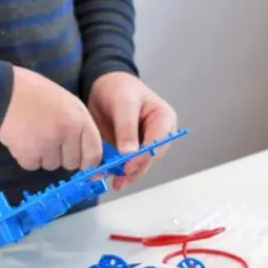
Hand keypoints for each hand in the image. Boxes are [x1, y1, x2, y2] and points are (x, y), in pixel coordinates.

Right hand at [0, 66, 102, 171]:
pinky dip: (27, 156)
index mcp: (79, 118)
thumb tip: (85, 152)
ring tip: (33, 133)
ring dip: (43, 155)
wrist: (1, 90)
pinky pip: (33, 165)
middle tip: (48, 138)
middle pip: (72, 163)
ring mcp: (47, 145)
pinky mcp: (28, 154)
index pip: (94, 153)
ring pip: (52, 165)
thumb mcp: (66, 101)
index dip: (87, 161)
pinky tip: (22, 138)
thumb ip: (78, 125)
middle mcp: (66, 133)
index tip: (81, 162)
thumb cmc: (33, 91)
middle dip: (62, 155)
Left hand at [87, 73, 177, 190]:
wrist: (103, 85)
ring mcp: (143, 144)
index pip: (158, 142)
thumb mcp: (123, 103)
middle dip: (135, 169)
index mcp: (164, 119)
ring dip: (127, 174)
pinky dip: (118, 170)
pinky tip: (109, 176)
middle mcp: (157, 135)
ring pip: (139, 164)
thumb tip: (129, 155)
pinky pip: (126, 163)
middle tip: (120, 179)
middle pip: (150, 157)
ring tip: (115, 182)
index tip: (129, 166)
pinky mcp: (130, 150)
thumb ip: (127, 128)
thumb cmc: (119, 87)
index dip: (144, 156)